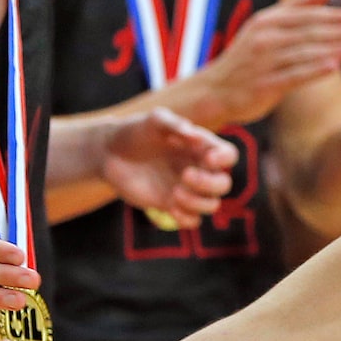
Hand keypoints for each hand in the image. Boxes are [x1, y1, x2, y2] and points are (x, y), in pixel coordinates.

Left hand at [99, 109, 238, 224]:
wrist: (111, 153)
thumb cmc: (135, 131)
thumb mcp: (153, 120)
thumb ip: (174, 123)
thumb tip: (194, 135)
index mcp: (201, 148)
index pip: (228, 155)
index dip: (224, 159)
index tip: (208, 158)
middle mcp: (199, 169)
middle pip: (223, 184)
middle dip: (209, 184)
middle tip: (185, 176)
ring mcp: (187, 189)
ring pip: (212, 205)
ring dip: (198, 202)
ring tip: (175, 193)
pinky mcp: (173, 205)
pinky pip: (193, 220)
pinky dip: (187, 218)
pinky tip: (171, 208)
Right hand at [186, 0, 340, 127]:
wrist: (215, 91)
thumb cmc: (248, 58)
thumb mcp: (267, 26)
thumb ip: (297, 7)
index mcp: (267, 20)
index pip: (306, 15)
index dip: (333, 16)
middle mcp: (264, 37)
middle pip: (309, 32)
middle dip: (340, 32)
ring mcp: (264, 61)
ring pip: (305, 52)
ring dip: (334, 50)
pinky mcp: (264, 84)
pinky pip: (294, 75)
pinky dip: (314, 70)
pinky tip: (333, 67)